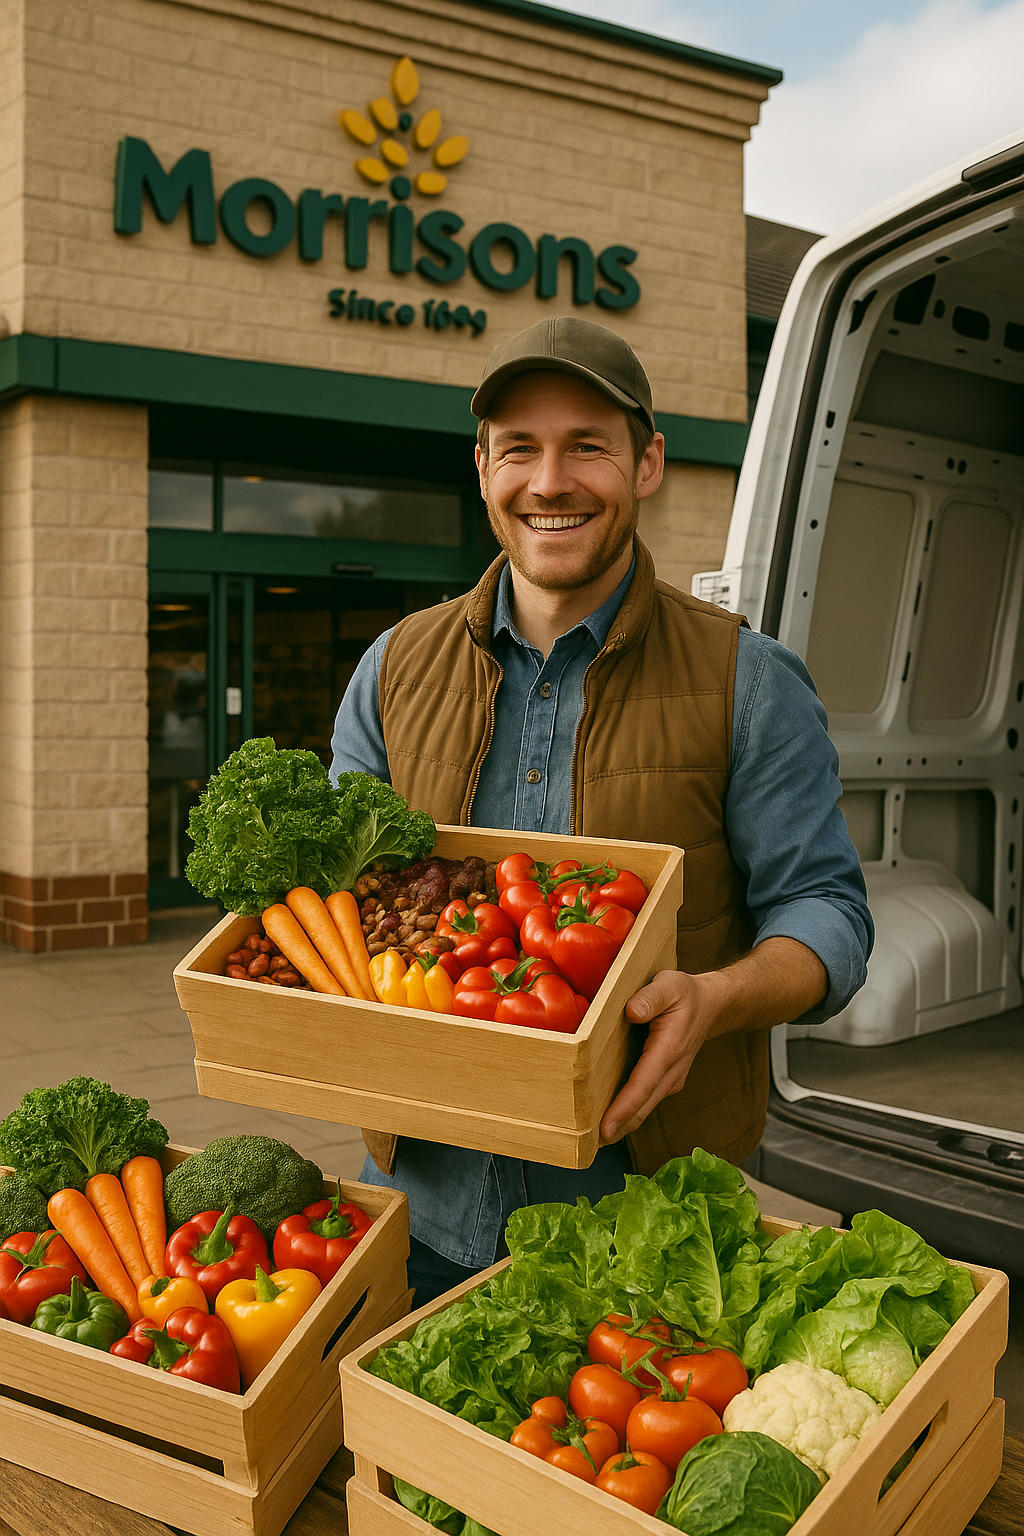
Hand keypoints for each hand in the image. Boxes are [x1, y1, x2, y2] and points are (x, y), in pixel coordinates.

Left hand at [599, 969, 721, 1143]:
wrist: (711, 1006)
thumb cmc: (685, 994)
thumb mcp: (670, 984)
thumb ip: (651, 996)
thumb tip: (632, 1011)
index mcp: (669, 1049)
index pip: (643, 1085)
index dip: (623, 1108)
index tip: (604, 1128)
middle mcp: (671, 1071)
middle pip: (642, 1106)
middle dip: (617, 1127)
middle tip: (586, 1145)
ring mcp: (669, 1079)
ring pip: (644, 1108)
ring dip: (621, 1125)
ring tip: (592, 1140)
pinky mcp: (664, 1081)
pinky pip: (645, 1101)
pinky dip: (628, 1114)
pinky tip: (608, 1122)